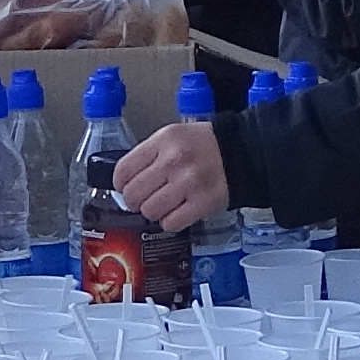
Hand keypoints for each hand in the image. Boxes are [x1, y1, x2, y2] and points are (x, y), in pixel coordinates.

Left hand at [111, 118, 226, 231]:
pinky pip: (171, 223)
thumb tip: (124, 180)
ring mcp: (188, 184)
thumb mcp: (172, 136)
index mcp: (163, 141)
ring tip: (164, 204)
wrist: (240, 151)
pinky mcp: (202, 204)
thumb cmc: (203, 145)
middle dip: (135, 200)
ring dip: (153, 212)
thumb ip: (148, 155)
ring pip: (149, 211)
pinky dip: (170, 221)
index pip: (123, 170)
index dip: (120, 184)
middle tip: (144, 198)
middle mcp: (174, 161)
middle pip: (133, 194)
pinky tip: (177, 211)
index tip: (124, 187)